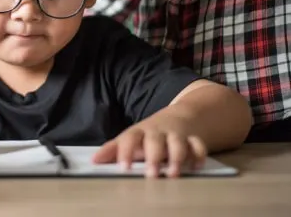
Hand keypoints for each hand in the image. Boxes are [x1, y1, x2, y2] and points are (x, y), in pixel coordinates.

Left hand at [92, 126, 206, 177]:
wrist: (179, 117)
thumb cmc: (148, 135)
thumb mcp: (130, 139)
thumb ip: (113, 150)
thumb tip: (94, 161)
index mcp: (139, 132)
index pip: (129, 138)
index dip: (125, 152)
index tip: (124, 168)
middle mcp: (157, 132)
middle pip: (155, 140)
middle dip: (154, 156)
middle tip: (151, 175)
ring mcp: (176, 135)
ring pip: (178, 143)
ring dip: (177, 157)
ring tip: (173, 174)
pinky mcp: (193, 139)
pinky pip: (199, 145)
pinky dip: (199, 155)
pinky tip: (196, 167)